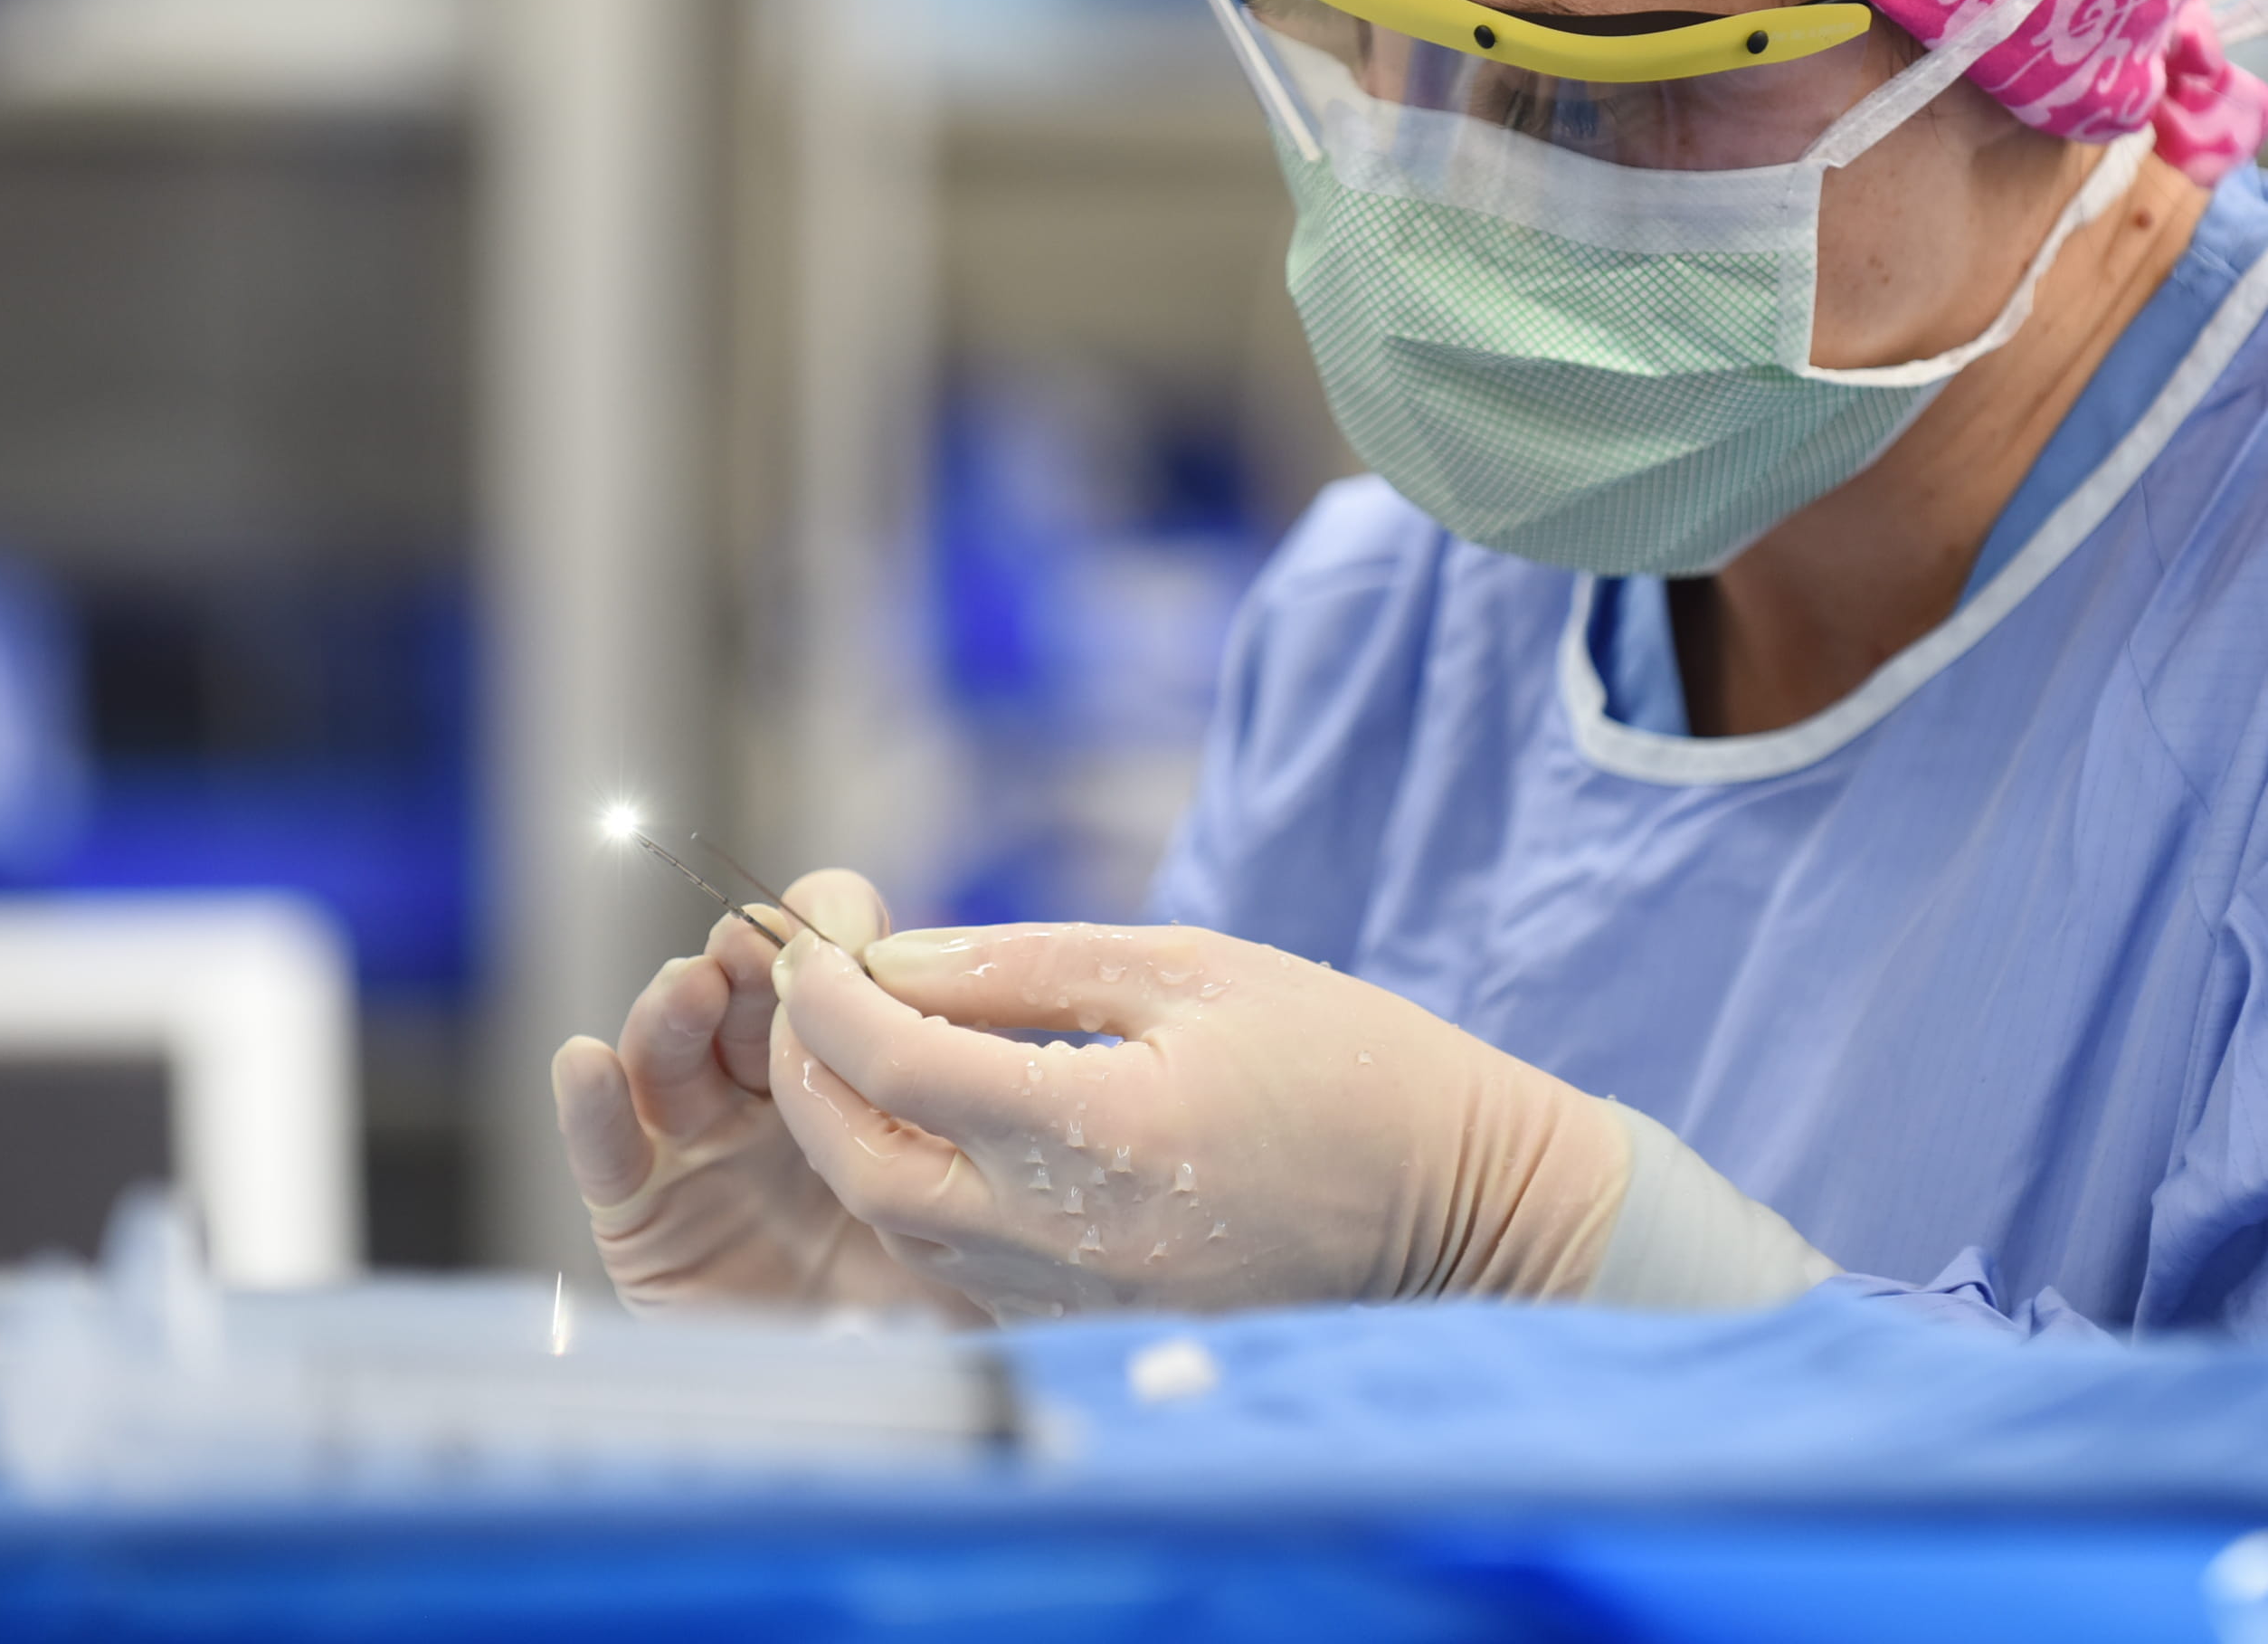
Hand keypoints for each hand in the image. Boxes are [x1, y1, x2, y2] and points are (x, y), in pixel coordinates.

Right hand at [551, 870, 985, 1324]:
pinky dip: (591, 1109)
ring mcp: (700, 1155)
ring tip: (694, 987)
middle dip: (745, 960)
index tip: (843, 925)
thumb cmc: (951, 1289)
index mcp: (848, 1066)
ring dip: (674, 1012)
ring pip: (669, 1058)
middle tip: (758, 944)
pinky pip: (609, 1160)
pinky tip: (585, 1064)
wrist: (899, 1410)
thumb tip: (988, 984)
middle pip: (739, 999)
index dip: (825, 934)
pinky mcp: (645, 1224)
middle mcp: (765, 1098)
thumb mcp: (980, 1178)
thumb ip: (972, 1091)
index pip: (826, 969)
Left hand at [765, 918, 1631, 1322]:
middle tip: (811, 997)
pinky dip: (918, 1187)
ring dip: (853, 1132)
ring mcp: (1073, 1300)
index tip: (813, 941)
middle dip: (807, 1073)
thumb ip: (1025, 965)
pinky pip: (957, 1262)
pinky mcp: (1089, 1327)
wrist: (1459, 1206)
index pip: (893, 1064)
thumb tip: (888, 959)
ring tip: (870, 1045)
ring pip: (896, 1221)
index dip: (826, 996)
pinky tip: (946, 1125)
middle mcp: (1067, 1236)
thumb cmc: (1343, 1061)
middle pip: (860, 1164)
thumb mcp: (1192, 968)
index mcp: (1099, 1129)